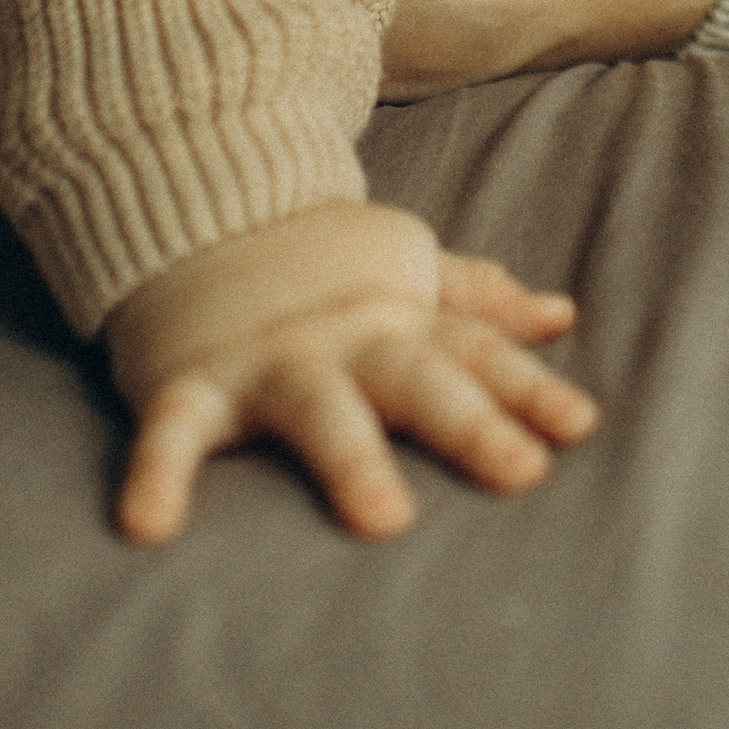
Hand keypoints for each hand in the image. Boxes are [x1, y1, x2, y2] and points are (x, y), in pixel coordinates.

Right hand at [102, 198, 598, 542]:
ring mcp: (268, 359)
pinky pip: (173, 431)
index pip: (475, 352)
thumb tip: (561, 315)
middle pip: (417, 377)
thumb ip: (476, 301)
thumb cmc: (314, 259)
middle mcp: (343, 337)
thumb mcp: (403, 267)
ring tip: (388, 521)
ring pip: (317, 405)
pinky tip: (148, 526)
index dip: (528, 388)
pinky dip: (158, 473)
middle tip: (525, 473)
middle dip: (471, 422)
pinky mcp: (189, 381)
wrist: (193, 202)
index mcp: (398, 317)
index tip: (580, 429)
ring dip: (352, 457)